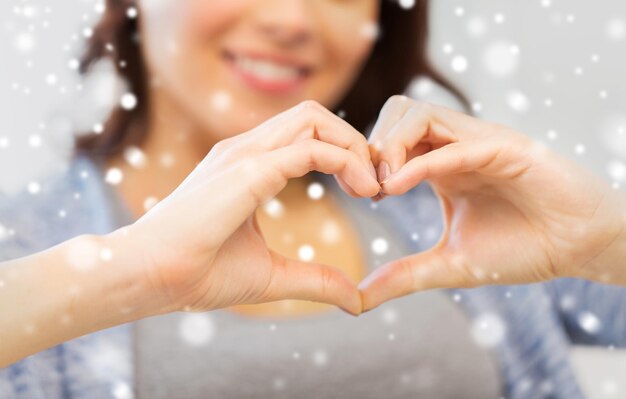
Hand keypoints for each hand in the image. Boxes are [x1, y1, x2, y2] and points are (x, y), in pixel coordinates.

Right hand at [113, 100, 379, 314]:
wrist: (150, 277)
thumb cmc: (198, 273)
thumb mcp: (271, 276)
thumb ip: (315, 280)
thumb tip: (355, 300)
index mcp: (249, 164)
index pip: (307, 134)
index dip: (345, 154)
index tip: (367, 192)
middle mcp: (246, 149)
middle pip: (315, 116)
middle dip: (355, 142)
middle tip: (375, 185)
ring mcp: (244, 153)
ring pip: (314, 118)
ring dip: (353, 146)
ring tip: (371, 187)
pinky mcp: (247, 170)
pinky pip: (310, 148)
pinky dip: (344, 161)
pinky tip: (361, 189)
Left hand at [359, 96, 625, 310]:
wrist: (579, 248)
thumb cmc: (521, 248)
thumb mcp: (450, 264)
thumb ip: (404, 276)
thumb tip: (357, 299)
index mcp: (440, 164)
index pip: (389, 137)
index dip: (364, 160)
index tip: (358, 195)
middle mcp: (456, 145)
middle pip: (397, 112)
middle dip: (371, 145)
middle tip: (366, 189)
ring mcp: (480, 142)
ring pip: (420, 114)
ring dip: (391, 146)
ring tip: (382, 188)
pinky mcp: (507, 148)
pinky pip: (456, 143)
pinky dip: (422, 162)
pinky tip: (397, 187)